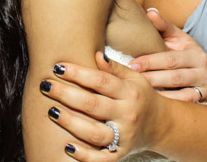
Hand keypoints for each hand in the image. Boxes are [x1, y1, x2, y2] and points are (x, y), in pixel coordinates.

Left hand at [40, 52, 167, 159]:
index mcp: (130, 93)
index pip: (101, 81)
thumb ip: (114, 68)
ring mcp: (123, 137)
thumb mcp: (133, 78)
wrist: (161, 126)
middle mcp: (127, 115)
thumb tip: (96, 54)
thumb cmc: (140, 96)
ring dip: (71, 123)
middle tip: (45, 86)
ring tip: (51, 111)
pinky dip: (84, 156)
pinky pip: (101, 159)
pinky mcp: (120, 154)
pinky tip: (67, 146)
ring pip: (94, 133)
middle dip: (67, 95)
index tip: (58, 67)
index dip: (78, 73)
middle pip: (93, 105)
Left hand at [127, 8, 206, 103]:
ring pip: (181, 94)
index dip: (150, 61)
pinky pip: (186, 106)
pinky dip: (170, 106)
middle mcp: (205, 71)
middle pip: (174, 77)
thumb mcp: (176, 38)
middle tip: (131, 81)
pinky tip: (154, 106)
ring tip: (140, 94)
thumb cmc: (182, 54)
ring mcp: (206, 89)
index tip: (131, 64)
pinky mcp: (206, 103)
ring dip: (159, 95)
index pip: (170, 58)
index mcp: (196, 52)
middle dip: (151, 78)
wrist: (202, 75)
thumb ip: (162, 26)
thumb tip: (150, 12)